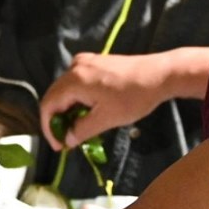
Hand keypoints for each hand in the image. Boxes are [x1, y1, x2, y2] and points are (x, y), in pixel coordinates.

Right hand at [39, 52, 172, 149]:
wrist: (160, 74)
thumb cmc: (133, 97)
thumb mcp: (107, 119)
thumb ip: (82, 130)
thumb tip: (67, 139)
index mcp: (74, 80)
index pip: (48, 105)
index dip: (49, 128)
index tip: (60, 146)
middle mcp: (74, 67)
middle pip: (54, 96)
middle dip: (57, 120)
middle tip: (67, 140)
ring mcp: (84, 62)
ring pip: (65, 90)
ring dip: (67, 110)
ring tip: (77, 129)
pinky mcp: (94, 62)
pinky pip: (76, 83)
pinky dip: (76, 99)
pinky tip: (87, 111)